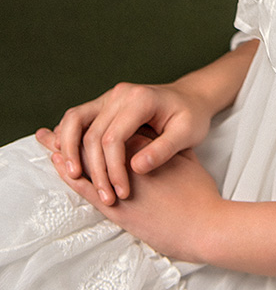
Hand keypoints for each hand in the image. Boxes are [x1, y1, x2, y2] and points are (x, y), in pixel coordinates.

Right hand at [35, 79, 215, 205]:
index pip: (114, 138)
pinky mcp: (104, 104)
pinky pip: (78, 119)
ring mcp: (109, 97)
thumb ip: (163, 150)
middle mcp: (120, 94)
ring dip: (69, 149)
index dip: (113, 169)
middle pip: (91, 132)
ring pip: (75, 121)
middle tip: (103, 195)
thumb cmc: (191, 116)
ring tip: (74, 176)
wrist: (191, 97)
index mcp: (140, 99)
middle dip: (93, 168)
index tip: (122, 193)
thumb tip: (136, 168)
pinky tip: (70, 158)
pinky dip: (69, 138)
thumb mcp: (187, 133)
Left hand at [48, 130, 224, 262]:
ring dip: (65, 153)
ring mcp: (121, 186)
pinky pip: (86, 189)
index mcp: (146, 149)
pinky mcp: (118, 209)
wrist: (203, 225)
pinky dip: (70, 175)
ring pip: (85, 164)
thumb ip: (166, 147)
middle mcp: (129, 163)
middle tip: (50, 132)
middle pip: (94, 145)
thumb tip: (155, 141)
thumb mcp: (185, 159)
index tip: (80, 121)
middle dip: (71, 138)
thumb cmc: (199, 195)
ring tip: (47, 143)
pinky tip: (60, 167)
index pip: (113, 133)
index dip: (94, 126)